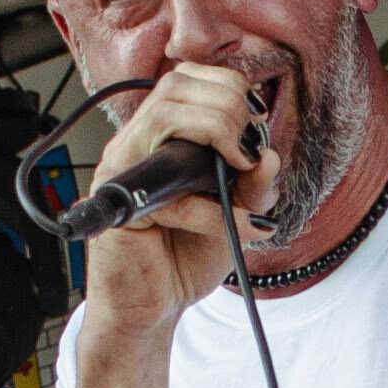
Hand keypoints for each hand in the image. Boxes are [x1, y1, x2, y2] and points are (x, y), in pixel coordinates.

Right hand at [72, 59, 270, 325]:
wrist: (150, 309)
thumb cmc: (184, 257)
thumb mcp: (235, 214)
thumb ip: (253, 186)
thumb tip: (268, 156)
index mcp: (162, 136)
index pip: (190, 78)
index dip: (230, 88)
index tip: (257, 124)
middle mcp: (137, 143)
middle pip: (177, 82)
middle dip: (229, 108)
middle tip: (249, 154)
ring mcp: (122, 168)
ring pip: (166, 111)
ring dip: (218, 132)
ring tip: (241, 171)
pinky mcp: (118, 202)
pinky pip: (167, 185)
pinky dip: (209, 207)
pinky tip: (232, 228)